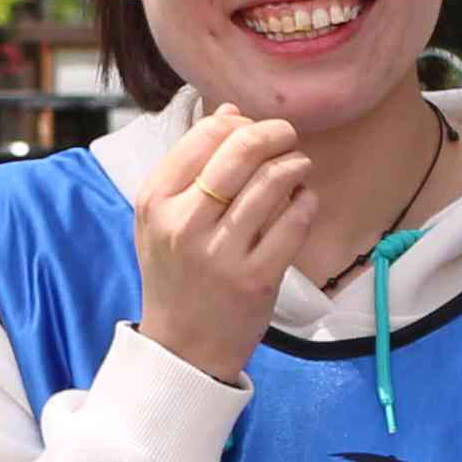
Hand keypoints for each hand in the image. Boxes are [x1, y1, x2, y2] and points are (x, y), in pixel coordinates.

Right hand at [130, 107, 316, 382]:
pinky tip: (303, 202)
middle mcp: (185, 224)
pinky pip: (294, 221)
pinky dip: (306, 202)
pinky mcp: (257, 278)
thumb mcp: (161, 218)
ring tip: (298, 170)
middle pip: (242, 150)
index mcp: (156, 201)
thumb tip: (231, 112)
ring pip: (274, 182)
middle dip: (276, 134)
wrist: (182, 348)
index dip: (240, 124)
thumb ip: (189, 164)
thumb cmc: (175, 275)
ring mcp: (221, 254)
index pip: (206, 134)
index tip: (253, 133)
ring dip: (295, 166)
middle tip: (288, 138)